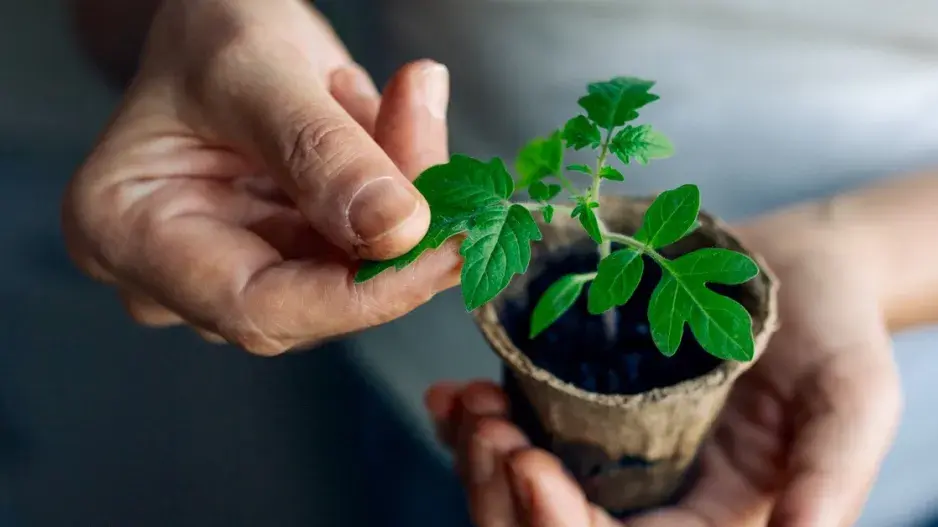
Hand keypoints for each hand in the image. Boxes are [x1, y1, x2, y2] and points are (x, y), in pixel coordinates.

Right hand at [62, 0, 459, 353]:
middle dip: (395, 235)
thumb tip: (397, 231)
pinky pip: (369, 250)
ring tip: (407, 104)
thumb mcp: (256, 70)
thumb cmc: (207, 38)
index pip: (253, 307)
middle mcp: (179, 274)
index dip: (357, 294)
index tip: (439, 249)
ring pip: (354, 276)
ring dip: (407, 200)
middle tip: (440, 150)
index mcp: (129, 233)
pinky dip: (405, 192)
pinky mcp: (293, 259)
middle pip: (314, 300)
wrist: (223, 30)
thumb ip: (320, 151)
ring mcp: (239, 271)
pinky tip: (403, 121)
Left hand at [425, 217, 901, 525]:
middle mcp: (647, 497)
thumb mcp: (852, 400)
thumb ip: (830, 474)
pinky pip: (514, 429)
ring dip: (479, 459)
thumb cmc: (836, 333)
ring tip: (471, 407)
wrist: (797, 267)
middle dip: (505, 495)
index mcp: (704, 517)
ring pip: (520, 486)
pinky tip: (451, 396)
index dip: (563, 525)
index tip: (530, 466)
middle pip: (554, 526)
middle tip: (488, 431)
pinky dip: (470, 423)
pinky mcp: (577, 404)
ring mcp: (605, 451)